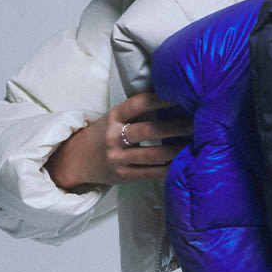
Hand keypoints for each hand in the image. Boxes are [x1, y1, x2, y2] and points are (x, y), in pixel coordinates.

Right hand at [46, 92, 194, 190]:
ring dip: (177, 149)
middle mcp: (114, 136)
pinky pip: (151, 173)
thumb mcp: (114, 118)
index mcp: (113, 116)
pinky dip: (169, 168)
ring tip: (196, 144)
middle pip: (149, 130)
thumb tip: (171, 98)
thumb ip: (136, 112)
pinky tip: (184, 162)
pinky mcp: (123, 176)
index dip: (160, 99)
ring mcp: (118, 158)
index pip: (139, 104)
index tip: (181, 96)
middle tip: (196, 123)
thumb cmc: (103, 134)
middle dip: (175, 127)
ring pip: (153, 154)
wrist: (76, 160)